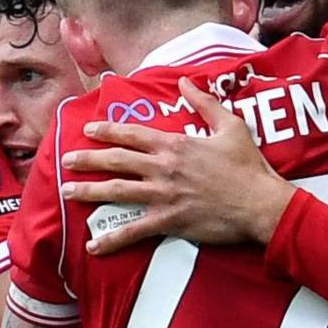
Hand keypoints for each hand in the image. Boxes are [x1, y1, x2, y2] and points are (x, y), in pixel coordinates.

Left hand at [65, 78, 298, 255]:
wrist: (260, 203)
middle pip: (117, 161)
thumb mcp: (230, 126)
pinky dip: (112, 239)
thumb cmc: (249, 166)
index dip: (108, 131)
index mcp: (175, 144)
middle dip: (88, 160)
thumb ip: (205, 103)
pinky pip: (134, 230)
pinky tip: (93, 246)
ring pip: (117, 191)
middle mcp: (163, 168)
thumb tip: (186, 81)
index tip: (89, 130)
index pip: (133, 134)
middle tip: (66, 160)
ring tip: (67, 192)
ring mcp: (163, 195)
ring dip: (89, 191)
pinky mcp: (169, 221)